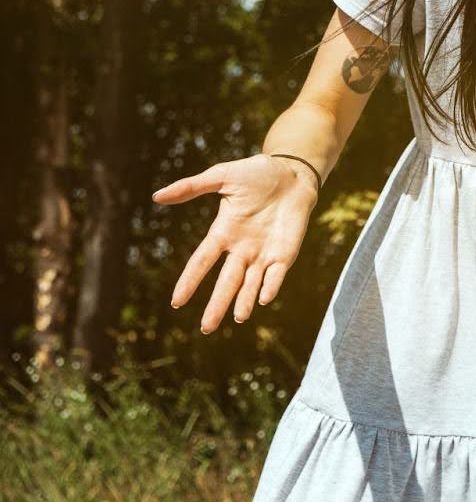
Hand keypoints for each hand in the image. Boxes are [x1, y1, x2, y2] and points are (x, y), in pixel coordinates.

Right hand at [151, 153, 318, 334]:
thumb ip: (192, 187)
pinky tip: (264, 299)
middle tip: (206, 328)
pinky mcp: (285, 253)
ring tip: (237, 319)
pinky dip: (271, 286)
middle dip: (217, 304)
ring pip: (251, 284)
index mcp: (223, 233)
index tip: (177, 302)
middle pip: (226, 281)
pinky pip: (276, 274)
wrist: (293, 172)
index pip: (202, 261)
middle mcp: (241, 248)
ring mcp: (264, 253)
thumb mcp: (223, 177)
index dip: (190, 281)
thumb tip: (157, 196)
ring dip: (244, 301)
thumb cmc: (257, 173)